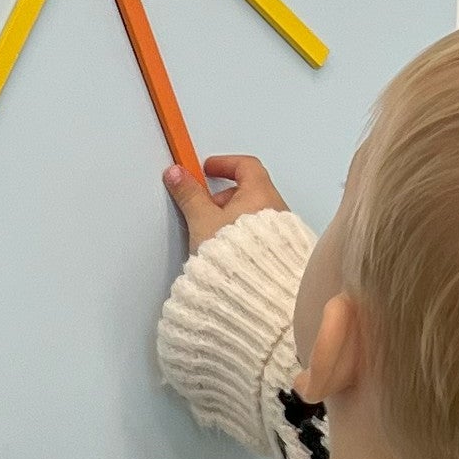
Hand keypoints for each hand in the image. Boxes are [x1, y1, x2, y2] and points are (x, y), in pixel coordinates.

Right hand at [168, 152, 286, 252]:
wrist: (258, 293)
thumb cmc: (238, 257)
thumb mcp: (203, 221)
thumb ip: (190, 196)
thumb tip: (178, 176)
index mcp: (260, 194)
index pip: (245, 166)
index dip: (224, 164)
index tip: (208, 169)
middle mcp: (276, 210)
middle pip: (249, 190)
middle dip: (224, 196)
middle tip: (204, 205)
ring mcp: (280, 232)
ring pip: (254, 215)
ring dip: (232, 219)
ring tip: (213, 234)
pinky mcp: (278, 252)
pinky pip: (259, 235)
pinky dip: (242, 236)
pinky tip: (228, 251)